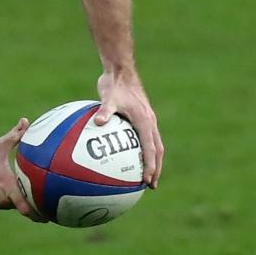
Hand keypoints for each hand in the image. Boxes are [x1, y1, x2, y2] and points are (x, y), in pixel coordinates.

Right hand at [0, 118, 45, 221]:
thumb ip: (14, 136)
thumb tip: (25, 121)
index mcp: (8, 188)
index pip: (29, 207)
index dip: (40, 212)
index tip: (49, 213)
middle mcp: (0, 201)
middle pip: (18, 204)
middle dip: (25, 200)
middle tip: (35, 198)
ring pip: (5, 203)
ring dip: (9, 197)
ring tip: (12, 190)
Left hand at [96, 71, 164, 188]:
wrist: (120, 70)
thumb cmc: (114, 84)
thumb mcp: (108, 97)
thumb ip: (104, 111)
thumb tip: (98, 122)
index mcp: (145, 121)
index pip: (150, 148)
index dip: (150, 166)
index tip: (147, 180)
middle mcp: (150, 122)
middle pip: (157, 150)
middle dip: (155, 169)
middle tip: (151, 185)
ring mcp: (147, 119)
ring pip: (154, 144)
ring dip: (153, 161)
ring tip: (146, 176)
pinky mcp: (142, 116)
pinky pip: (145, 137)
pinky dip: (144, 149)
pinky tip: (131, 156)